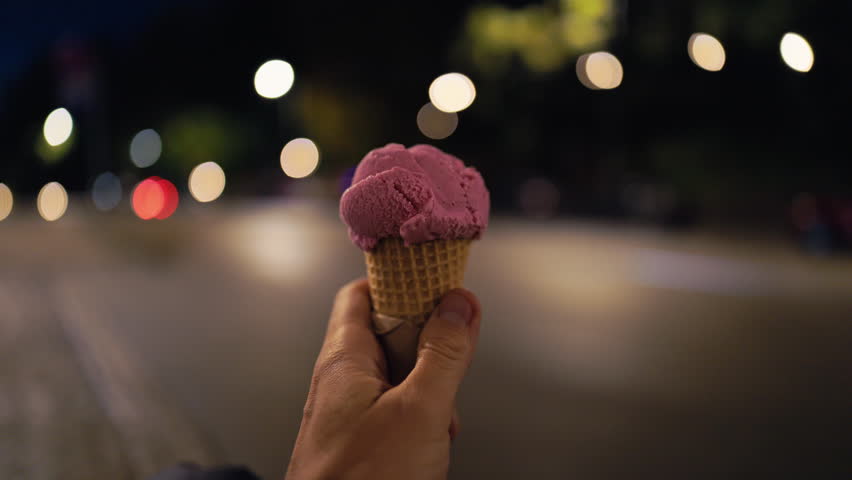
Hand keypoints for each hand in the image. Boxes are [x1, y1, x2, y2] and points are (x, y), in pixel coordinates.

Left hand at [285, 278, 481, 479]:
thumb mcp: (419, 411)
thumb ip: (443, 354)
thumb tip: (459, 304)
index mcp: (343, 361)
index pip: (361, 294)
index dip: (399, 281)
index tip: (437, 280)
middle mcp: (341, 382)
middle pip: (386, 332)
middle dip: (427, 340)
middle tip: (454, 352)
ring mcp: (349, 413)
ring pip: (397, 373)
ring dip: (429, 383)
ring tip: (443, 410)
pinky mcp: (361, 441)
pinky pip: (395, 408)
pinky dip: (421, 413)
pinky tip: (435, 437)